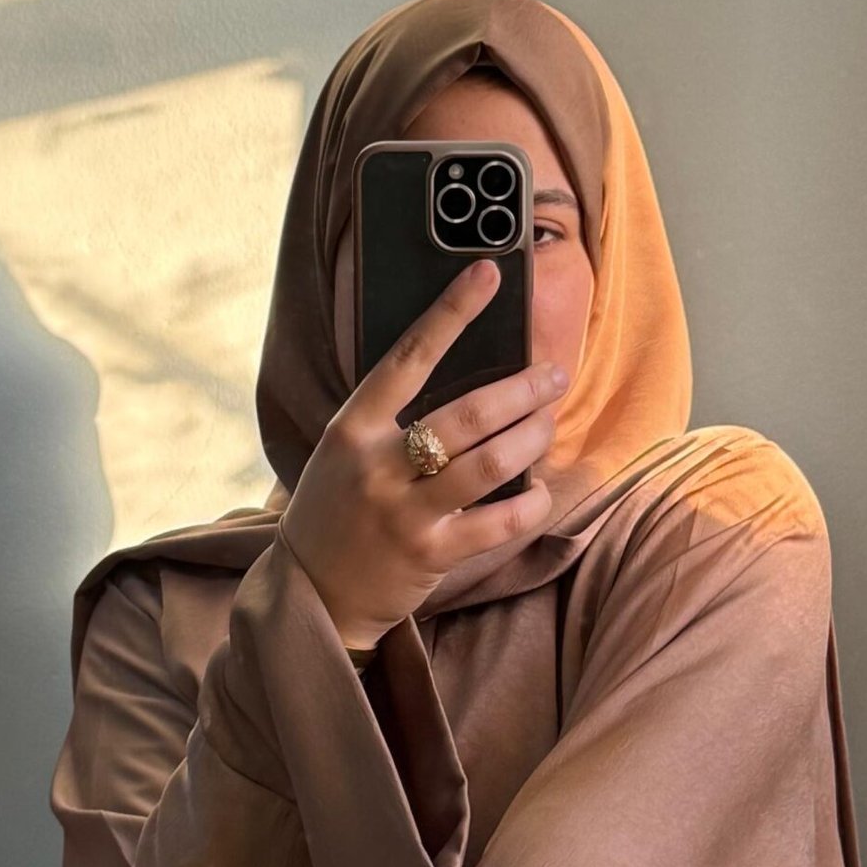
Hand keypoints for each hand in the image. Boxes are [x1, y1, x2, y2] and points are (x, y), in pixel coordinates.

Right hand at [279, 258, 571, 650]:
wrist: (315, 592)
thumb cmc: (337, 511)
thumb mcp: (344, 451)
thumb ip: (389, 418)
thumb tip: (465, 377)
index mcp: (353, 428)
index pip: (409, 357)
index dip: (452, 311)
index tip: (488, 274)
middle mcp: (378, 466)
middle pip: (468, 413)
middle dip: (523, 389)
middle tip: (552, 376)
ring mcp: (405, 512)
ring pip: (491, 463)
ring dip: (533, 437)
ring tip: (549, 422)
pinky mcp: (431, 554)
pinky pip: (498, 523)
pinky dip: (530, 503)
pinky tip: (541, 491)